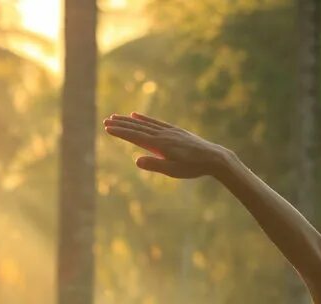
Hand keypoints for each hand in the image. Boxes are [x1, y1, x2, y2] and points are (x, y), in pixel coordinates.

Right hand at [102, 112, 231, 178]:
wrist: (214, 157)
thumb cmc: (193, 168)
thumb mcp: (173, 171)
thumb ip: (155, 165)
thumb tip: (136, 160)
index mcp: (160, 144)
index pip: (136, 136)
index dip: (120, 132)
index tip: (107, 128)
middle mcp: (163, 134)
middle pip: (138, 127)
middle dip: (121, 124)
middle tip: (106, 120)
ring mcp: (169, 131)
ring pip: (145, 123)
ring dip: (129, 120)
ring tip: (117, 116)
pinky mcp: (175, 131)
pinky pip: (155, 122)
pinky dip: (144, 118)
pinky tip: (137, 115)